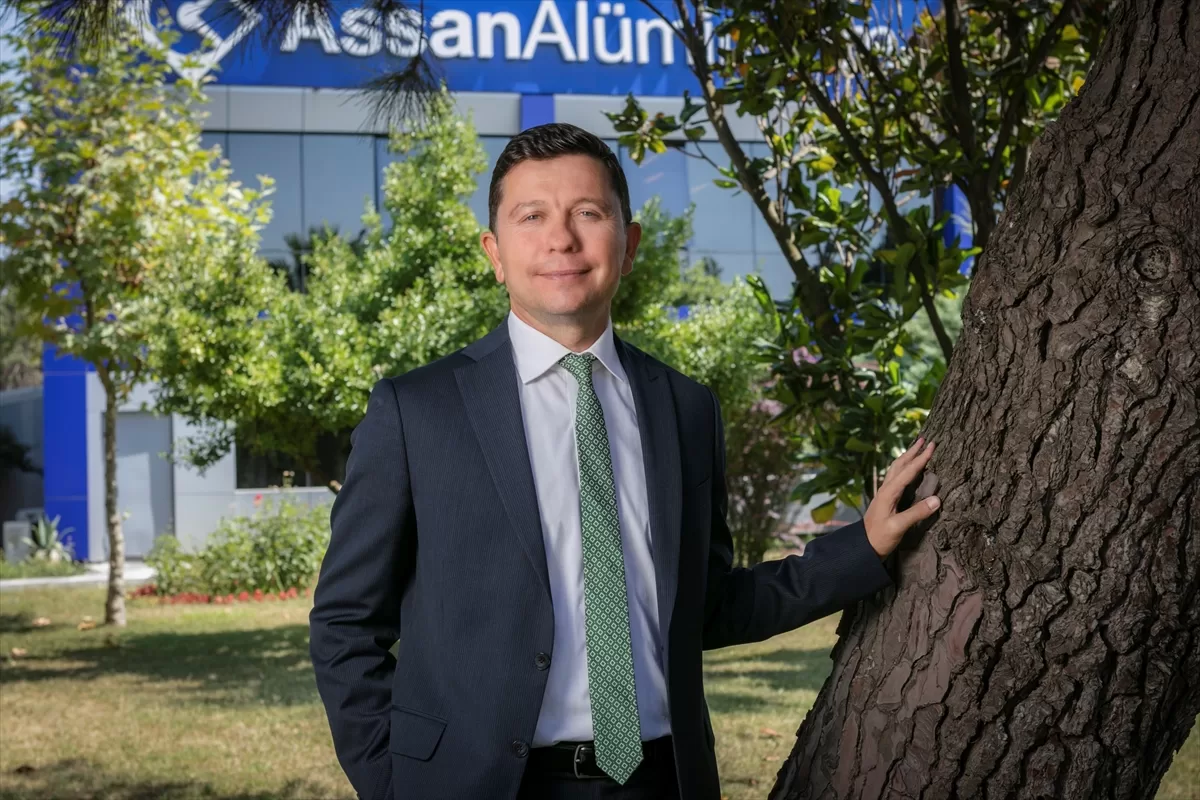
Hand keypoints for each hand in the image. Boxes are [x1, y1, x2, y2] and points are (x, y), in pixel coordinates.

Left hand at [863, 437, 940, 558]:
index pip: (907, 471)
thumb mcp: (899, 527)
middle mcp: (885, 489)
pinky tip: (908, 469)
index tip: (932, 446)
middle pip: (900, 464)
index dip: (921, 458)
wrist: (863, 547)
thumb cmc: (880, 538)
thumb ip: (917, 513)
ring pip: (896, 469)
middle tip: (925, 439)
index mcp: (888, 493)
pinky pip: (896, 477)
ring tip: (917, 448)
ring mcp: (884, 493)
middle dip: (913, 451)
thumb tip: (937, 499)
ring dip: (907, 457)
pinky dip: (904, 468)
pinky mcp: (886, 499)